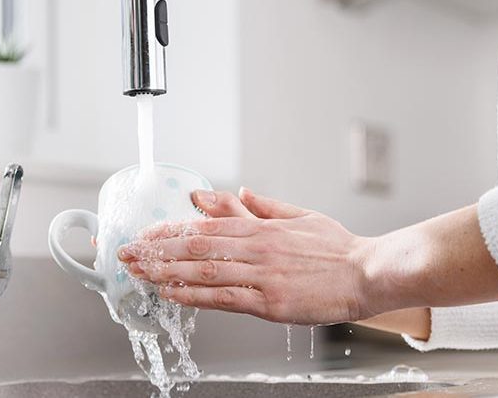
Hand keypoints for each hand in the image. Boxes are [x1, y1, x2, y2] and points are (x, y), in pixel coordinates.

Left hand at [117, 188, 373, 324]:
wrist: (371, 273)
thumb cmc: (337, 248)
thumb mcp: (297, 216)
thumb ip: (260, 207)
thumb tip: (231, 193)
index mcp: (260, 228)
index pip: (203, 227)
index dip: (168, 230)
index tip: (143, 233)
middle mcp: (256, 249)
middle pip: (195, 248)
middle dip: (155, 251)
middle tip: (125, 253)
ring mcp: (262, 276)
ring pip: (203, 272)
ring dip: (165, 272)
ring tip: (138, 273)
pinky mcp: (271, 303)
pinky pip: (224, 299)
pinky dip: (194, 296)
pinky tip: (172, 294)